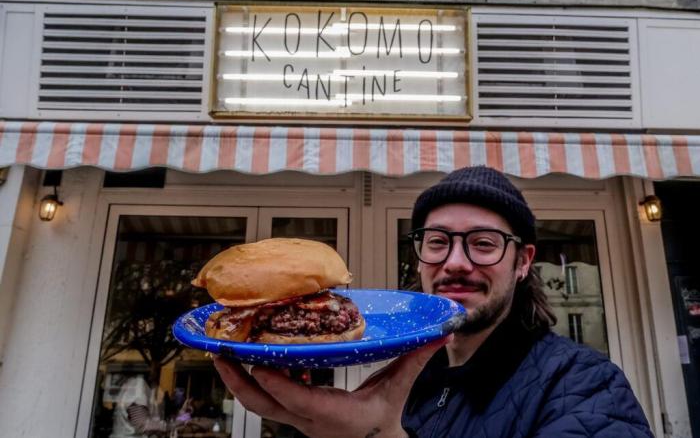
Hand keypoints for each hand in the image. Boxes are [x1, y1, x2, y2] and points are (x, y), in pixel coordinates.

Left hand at [213, 335, 450, 437]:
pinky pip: (267, 399)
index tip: (257, 364)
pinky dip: (256, 380)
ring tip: (223, 352)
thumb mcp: (396, 389)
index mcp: (332, 414)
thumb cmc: (382, 420)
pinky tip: (256, 358)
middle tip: (219, 353)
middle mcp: (307, 420)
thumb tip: (439, 334)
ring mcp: (297, 419)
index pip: (297, 401)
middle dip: (236, 381)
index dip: (275, 384)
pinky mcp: (294, 415)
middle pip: (261, 405)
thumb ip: (414, 360)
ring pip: (257, 404)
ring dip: (238, 380)